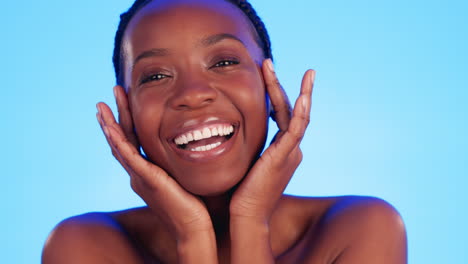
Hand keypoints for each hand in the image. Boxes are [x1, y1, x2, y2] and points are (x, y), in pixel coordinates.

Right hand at [96, 86, 212, 239]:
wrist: (193, 226)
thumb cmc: (193, 203)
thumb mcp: (181, 174)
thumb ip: (178, 161)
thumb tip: (192, 142)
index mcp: (146, 171)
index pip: (132, 140)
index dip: (127, 119)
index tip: (125, 99)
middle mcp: (138, 173)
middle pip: (121, 139)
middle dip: (114, 116)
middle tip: (113, 92)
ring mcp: (139, 177)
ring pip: (119, 146)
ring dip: (109, 125)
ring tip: (102, 105)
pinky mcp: (146, 181)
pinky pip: (128, 158)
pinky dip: (118, 142)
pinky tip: (110, 128)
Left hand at [230, 59, 314, 223]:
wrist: (245, 216)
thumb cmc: (241, 194)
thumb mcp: (247, 163)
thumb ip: (248, 147)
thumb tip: (232, 133)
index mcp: (282, 150)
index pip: (283, 116)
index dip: (276, 95)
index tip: (266, 76)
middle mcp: (291, 149)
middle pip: (292, 111)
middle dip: (283, 86)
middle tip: (271, 64)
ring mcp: (291, 153)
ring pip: (299, 116)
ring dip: (301, 92)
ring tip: (307, 72)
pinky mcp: (285, 157)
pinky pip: (297, 129)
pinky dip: (302, 112)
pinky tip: (303, 95)